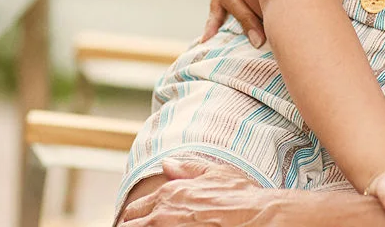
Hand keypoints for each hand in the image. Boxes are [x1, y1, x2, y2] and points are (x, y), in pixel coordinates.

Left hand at [119, 157, 273, 225]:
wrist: (255, 217)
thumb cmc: (241, 196)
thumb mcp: (216, 173)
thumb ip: (188, 169)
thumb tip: (167, 163)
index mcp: (169, 193)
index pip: (135, 210)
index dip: (134, 217)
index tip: (139, 222)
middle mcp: (162, 214)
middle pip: (129, 226)